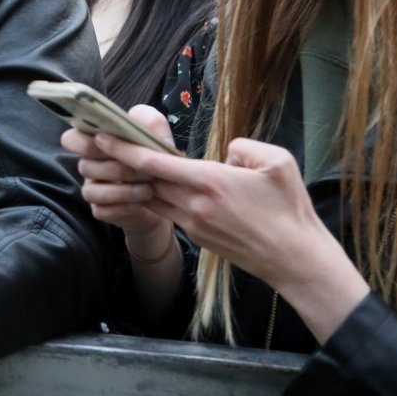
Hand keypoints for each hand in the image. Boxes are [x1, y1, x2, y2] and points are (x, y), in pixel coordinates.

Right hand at [62, 105, 176, 256]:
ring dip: (122, 190)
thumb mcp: (156, 131)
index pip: (70, 139)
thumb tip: (145, 132)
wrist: (165, 192)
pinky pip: (102, 211)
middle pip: (85, 166)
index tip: (106, 140)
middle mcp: (89, 165)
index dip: (82, 141)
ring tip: (148, 188)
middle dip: (116, 168)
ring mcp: (93, 189)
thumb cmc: (153, 155)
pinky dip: (123, 207)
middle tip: (144, 169)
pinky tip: (142, 202)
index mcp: (94, 142)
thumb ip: (149, 121)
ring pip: (91, 191)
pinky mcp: (102, 210)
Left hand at [96, 133, 369, 339]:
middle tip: (102, 145)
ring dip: (137, 184)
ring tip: (122, 165)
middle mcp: (194, 204)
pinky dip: (158, 200)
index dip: (123, 148)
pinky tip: (158, 188)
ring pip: (153, 199)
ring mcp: (193, 224)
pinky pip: (169, 213)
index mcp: (209, 181)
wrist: (295, 259)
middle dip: (121, 163)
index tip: (101, 136)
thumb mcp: (278, 162)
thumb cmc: (290, 209)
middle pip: (145, 180)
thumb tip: (224, 152)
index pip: (153, 163)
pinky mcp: (198, 238)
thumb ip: (244, 147)